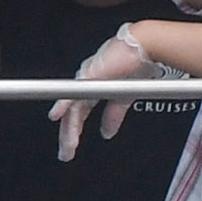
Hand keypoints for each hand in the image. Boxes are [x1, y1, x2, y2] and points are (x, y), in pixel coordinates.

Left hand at [52, 27, 174, 161]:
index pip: (78, 112)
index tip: (71, 146)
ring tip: (69, 146)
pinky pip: (73, 91)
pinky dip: (63, 104)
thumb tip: (106, 132)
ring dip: (69, 129)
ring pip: (71, 107)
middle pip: (71, 113)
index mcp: (93, 88)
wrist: (146, 46)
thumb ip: (114, 115)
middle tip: (66, 154)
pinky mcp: (90, 74)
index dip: (73, 130)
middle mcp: (86, 84)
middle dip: (68, 135)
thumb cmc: (137, 63)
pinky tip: (55, 115)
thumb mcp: (124, 96)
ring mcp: (87, 78)